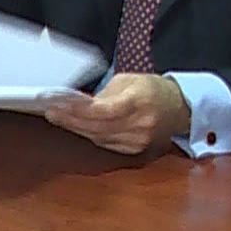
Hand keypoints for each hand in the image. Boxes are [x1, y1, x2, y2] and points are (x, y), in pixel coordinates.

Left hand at [43, 73, 188, 153]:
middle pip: (97, 127)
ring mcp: (138, 140)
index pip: (103, 110)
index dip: (78, 110)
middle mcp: (140, 124)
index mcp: (139, 102)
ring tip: (58, 117)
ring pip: (98, 138)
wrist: (179, 108)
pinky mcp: (135, 150)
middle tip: (51, 112)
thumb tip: (79, 104)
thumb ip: (105, 93)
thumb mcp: (130, 80)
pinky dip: (90, 135)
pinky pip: (106, 144)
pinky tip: (77, 126)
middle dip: (71, 120)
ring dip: (77, 128)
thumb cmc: (152, 89)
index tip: (58, 105)